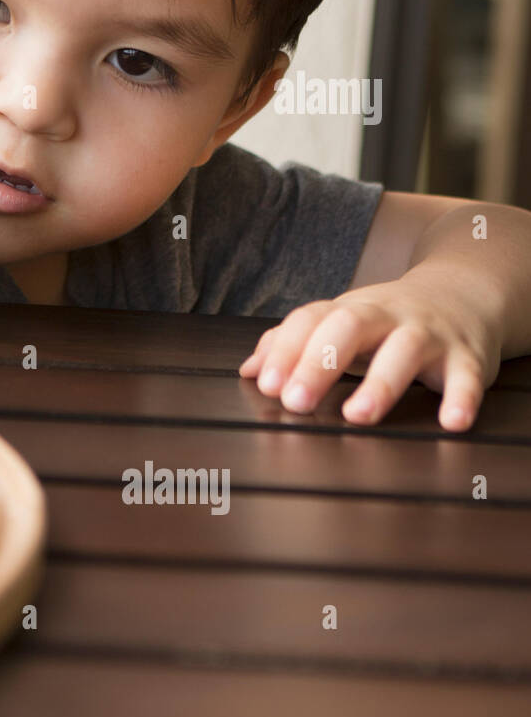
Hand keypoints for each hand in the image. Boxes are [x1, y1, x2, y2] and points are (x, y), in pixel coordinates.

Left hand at [237, 276, 501, 431]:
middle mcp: (387, 316)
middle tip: (296, 402)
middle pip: (349, 327)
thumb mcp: (337, 323)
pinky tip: (452, 422)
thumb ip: (292, 345)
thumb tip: (248, 371)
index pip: (309, 321)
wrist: (463, 294)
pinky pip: (467, 376)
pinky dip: (462, 398)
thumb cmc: (385, 320)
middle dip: (319, 362)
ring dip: (380, 384)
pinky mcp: (468, 357)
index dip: (285, 351)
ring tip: (357, 416)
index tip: (266, 386)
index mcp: (348, 310)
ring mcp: (429, 334)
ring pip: (405, 350)